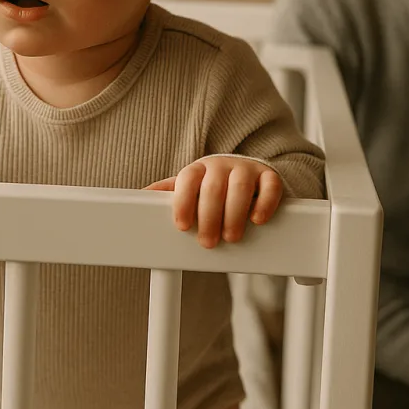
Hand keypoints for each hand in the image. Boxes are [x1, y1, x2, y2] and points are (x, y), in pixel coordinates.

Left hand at [144, 157, 283, 247]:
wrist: (246, 174)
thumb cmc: (212, 186)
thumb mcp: (189, 188)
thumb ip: (168, 192)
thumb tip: (139, 196)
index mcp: (199, 169)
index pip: (187, 180)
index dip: (183, 202)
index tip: (183, 225)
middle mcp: (222, 165)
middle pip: (213, 188)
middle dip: (209, 218)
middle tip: (208, 242)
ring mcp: (247, 169)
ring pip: (240, 187)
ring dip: (234, 214)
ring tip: (231, 236)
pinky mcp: (269, 177)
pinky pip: (270, 185)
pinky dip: (264, 203)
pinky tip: (257, 219)